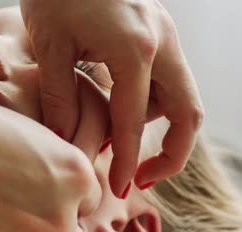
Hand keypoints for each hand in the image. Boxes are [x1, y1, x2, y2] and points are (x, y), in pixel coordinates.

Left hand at [21, 0, 203, 196]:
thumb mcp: (52, 45)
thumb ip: (63, 98)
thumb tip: (66, 143)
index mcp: (135, 50)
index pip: (136, 123)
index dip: (129, 162)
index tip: (122, 190)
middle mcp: (162, 44)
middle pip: (189, 114)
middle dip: (173, 154)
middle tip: (144, 178)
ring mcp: (167, 35)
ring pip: (182, 97)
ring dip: (159, 126)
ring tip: (117, 140)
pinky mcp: (160, 31)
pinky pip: (169, 78)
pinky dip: (152, 102)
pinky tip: (120, 108)